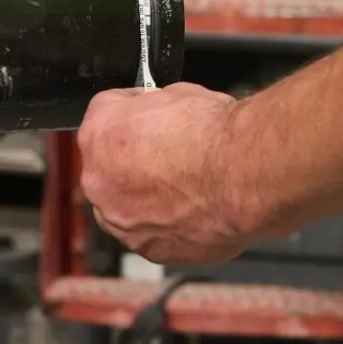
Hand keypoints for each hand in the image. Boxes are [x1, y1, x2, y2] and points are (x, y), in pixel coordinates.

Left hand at [76, 83, 261, 265]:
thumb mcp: (177, 93)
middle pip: (110, 168)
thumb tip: (160, 114)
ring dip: (149, 198)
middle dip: (134, 161)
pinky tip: (198, 208)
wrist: (242, 174)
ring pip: (128, 208)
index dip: (134, 111)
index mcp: (100, 135)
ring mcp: (123, 223)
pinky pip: (155, 234)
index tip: (150, 114)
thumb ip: (152, 109)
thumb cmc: (213, 135)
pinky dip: (172, 225)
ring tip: (187, 187)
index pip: (106, 114)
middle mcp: (100, 183)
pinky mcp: (152, 250)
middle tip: (170, 155)